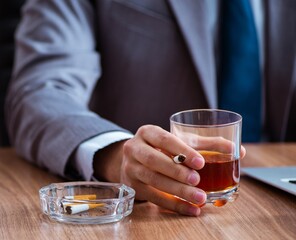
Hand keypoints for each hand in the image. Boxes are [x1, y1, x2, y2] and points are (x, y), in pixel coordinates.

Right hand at [94, 124, 245, 215]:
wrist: (135, 160)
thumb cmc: (163, 148)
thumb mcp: (180, 142)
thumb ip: (207, 144)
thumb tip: (238, 149)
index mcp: (147, 132)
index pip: (164, 139)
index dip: (182, 150)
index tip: (201, 162)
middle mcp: (134, 148)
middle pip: (154, 160)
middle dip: (177, 172)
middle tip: (198, 180)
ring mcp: (130, 168)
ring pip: (153, 180)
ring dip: (178, 190)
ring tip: (200, 197)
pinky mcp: (133, 186)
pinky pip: (153, 197)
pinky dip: (174, 204)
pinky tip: (191, 209)